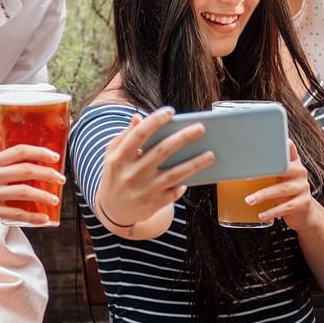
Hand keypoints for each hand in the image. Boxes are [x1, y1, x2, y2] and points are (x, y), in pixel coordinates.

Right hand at [0, 145, 66, 239]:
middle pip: (26, 169)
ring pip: (24, 191)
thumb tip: (24, 168)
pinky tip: (43, 219)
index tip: (55, 157)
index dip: (40, 152)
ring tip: (54, 200)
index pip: (19, 151)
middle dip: (48, 174)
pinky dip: (32, 217)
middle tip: (61, 179)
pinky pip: (15, 213)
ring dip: (44, 196)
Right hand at [99, 107, 214, 226]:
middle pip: (162, 151)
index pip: (139, 135)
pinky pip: (175, 192)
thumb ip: (125, 136)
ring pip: (174, 174)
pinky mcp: (154, 204)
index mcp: (120, 158)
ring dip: (195, 163)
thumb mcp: (112, 155)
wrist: (112, 210)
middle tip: (201, 128)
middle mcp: (132, 174)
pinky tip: (197, 175)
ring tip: (211, 154)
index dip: (155, 121)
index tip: (170, 111)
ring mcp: (144, 190)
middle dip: (183, 138)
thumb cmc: (116, 174)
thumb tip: (139, 118)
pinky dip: (184, 183)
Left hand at [244, 142, 318, 230]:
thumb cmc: (286, 193)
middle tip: (246, 178)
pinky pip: (285, 207)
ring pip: (282, 189)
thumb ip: (267, 170)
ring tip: (249, 200)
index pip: (289, 148)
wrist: (303, 212)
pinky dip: (271, 212)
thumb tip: (239, 168)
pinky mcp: (303, 203)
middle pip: (283, 168)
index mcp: (293, 163)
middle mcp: (299, 172)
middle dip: (263, 173)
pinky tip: (261, 214)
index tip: (262, 146)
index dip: (279, 145)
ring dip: (263, 195)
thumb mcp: (279, 178)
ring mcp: (303, 187)